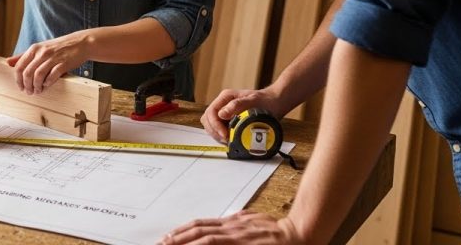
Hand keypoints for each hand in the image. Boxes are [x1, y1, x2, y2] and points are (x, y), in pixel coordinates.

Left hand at [6, 32, 90, 94]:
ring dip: (36, 86)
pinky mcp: (63, 63)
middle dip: (26, 85)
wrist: (80, 43)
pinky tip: (48, 85)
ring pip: (38, 76)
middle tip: (29, 92)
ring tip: (38, 91)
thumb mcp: (39, 48)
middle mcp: (42, 52)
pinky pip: (52, 76)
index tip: (20, 87)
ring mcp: (53, 58)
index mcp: (34, 49)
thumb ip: (23, 56)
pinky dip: (48, 83)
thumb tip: (8, 62)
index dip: (18, 79)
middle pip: (27, 73)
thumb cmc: (58, 47)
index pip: (19, 66)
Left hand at [159, 211, 304, 244]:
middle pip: (197, 230)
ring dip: (184, 242)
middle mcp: (231, 228)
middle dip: (177, 237)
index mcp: (232, 222)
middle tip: (161, 242)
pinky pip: (216, 244)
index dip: (183, 230)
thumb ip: (241, 220)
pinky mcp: (242, 243)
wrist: (299, 233)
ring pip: (203, 238)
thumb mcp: (255, 220)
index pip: (201, 225)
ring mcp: (236, 236)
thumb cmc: (279, 230)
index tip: (169, 236)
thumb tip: (233, 218)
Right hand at [201, 87, 284, 143]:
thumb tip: (221, 114)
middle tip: (226, 139)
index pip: (211, 112)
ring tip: (228, 140)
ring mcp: (225, 113)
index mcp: (225, 97)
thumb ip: (236, 105)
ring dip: (217, 134)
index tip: (225, 134)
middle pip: (208, 119)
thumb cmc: (265, 100)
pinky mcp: (229, 121)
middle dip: (214, 131)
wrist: (274, 103)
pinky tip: (230, 139)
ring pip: (211, 125)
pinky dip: (222, 136)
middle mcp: (223, 105)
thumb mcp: (252, 100)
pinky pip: (219, 129)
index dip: (215, 125)